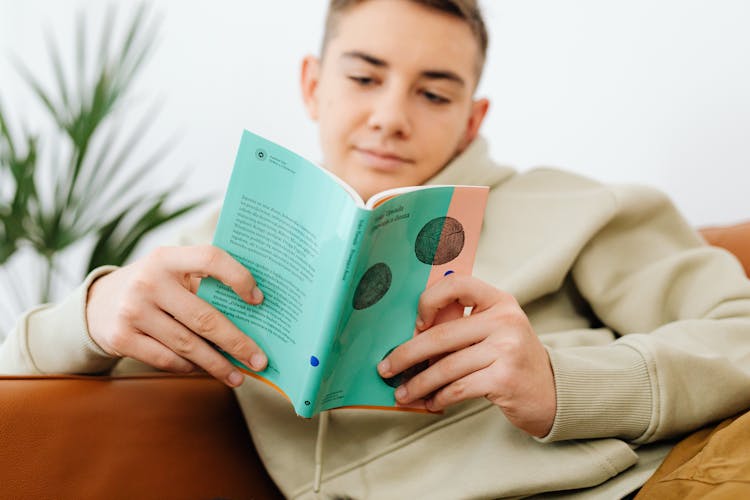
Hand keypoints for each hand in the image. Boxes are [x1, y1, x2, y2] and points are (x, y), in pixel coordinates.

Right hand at [86, 245, 266, 386]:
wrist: (99, 303)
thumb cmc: (155, 286)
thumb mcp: (173, 272)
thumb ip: (205, 282)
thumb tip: (255, 313)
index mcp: (168, 258)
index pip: (211, 258)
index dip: (238, 277)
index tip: (258, 300)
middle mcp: (149, 281)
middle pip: (205, 317)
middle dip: (237, 343)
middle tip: (260, 360)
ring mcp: (133, 311)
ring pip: (188, 345)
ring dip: (218, 364)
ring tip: (238, 376)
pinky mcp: (122, 338)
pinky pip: (167, 360)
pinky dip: (190, 367)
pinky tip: (205, 370)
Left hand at [377, 275, 555, 436]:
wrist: (552, 393)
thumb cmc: (512, 359)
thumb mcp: (495, 331)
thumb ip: (462, 324)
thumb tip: (410, 336)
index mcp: (499, 301)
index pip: (457, 284)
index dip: (429, 301)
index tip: (416, 324)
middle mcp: (505, 320)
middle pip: (441, 335)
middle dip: (406, 355)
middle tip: (386, 368)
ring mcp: (507, 349)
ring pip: (446, 366)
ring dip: (418, 383)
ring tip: (403, 394)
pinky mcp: (504, 379)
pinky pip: (458, 388)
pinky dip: (439, 397)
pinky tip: (431, 402)